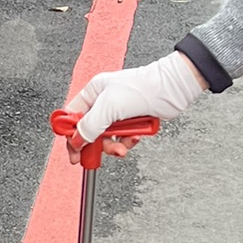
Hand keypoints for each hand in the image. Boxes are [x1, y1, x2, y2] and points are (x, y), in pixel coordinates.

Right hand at [63, 50, 205, 157]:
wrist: (172, 89)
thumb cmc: (144, 88)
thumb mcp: (109, 107)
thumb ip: (89, 125)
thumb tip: (76, 140)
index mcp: (93, 92)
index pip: (72, 116)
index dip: (71, 134)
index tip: (74, 151)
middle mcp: (103, 101)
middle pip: (90, 130)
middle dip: (98, 144)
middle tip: (100, 154)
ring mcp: (118, 111)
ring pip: (108, 137)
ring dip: (115, 145)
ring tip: (123, 147)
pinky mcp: (132, 120)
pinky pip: (123, 137)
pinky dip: (128, 141)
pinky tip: (136, 137)